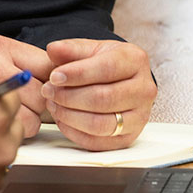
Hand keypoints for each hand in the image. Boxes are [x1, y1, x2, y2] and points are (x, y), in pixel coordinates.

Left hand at [40, 38, 156, 150]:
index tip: (54, 76)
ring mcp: (139, 117)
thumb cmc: (104, 63)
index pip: (107, 69)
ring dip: (70, 116)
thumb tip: (53, 49)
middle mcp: (144, 90)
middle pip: (103, 98)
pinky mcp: (128, 138)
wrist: (119, 81)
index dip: (78, 74)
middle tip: (48, 91)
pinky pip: (98, 142)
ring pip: (100, 124)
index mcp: (136, 61)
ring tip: (53, 104)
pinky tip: (62, 119)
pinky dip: (74, 133)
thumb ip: (71, 49)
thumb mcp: (90, 49)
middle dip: (69, 96)